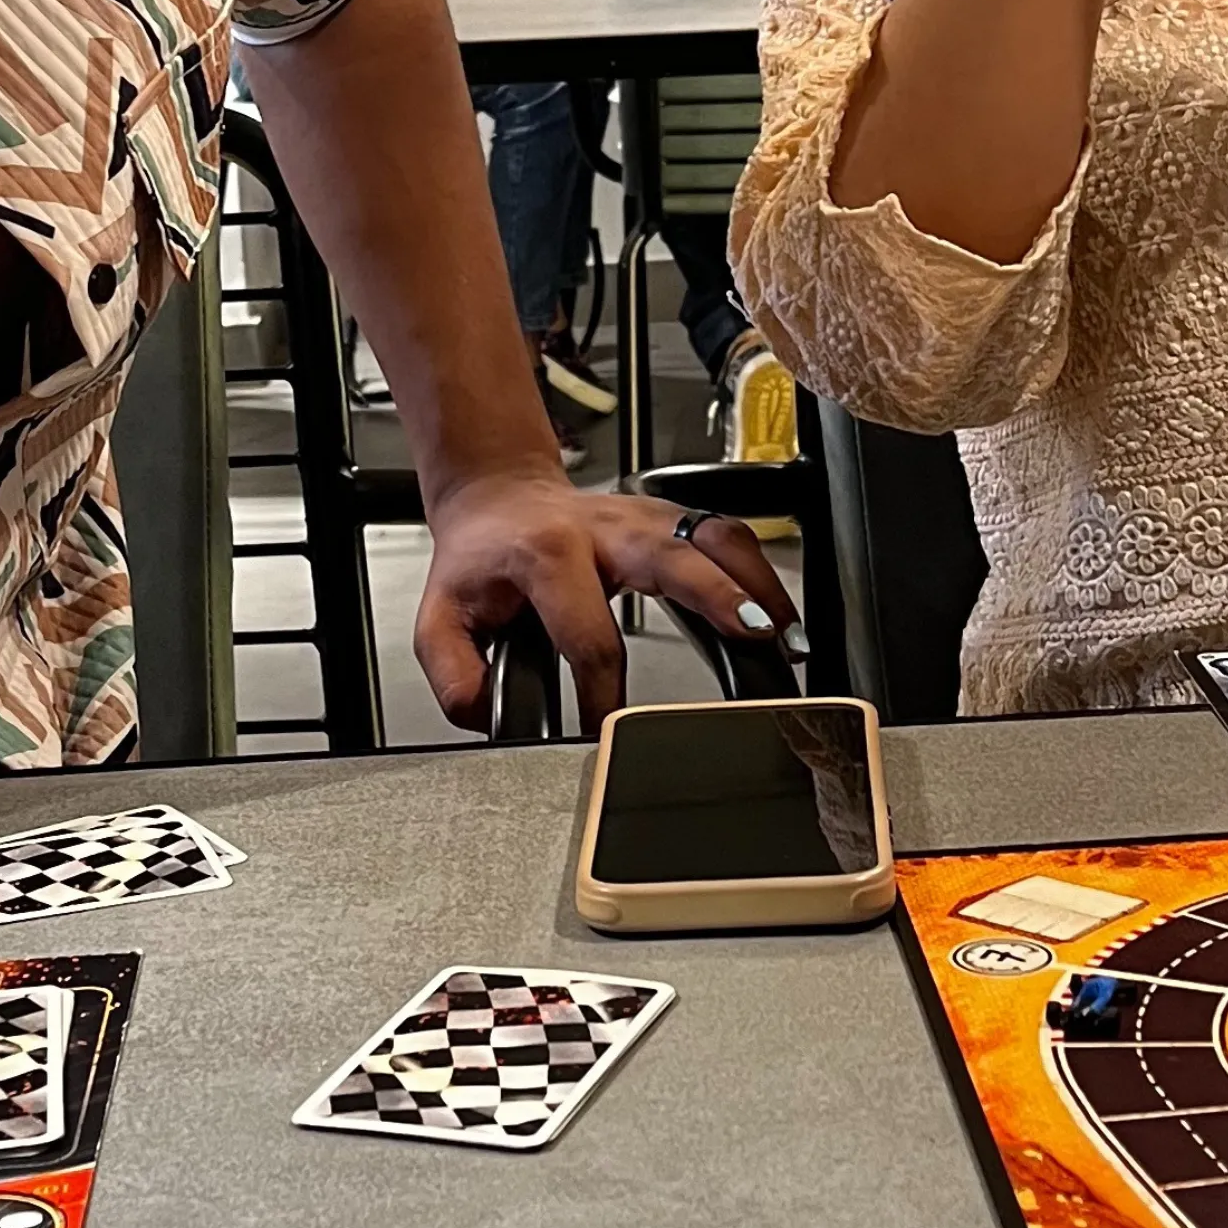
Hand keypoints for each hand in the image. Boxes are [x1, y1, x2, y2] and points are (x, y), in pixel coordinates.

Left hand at [414, 468, 794, 730]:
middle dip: (718, 595)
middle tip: (756, 637)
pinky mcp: (670, 517)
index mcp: (545, 554)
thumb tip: (487, 713)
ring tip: (787, 639)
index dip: (603, 690)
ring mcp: (643, 516)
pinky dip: (761, 572)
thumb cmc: (479, 559)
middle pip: (671, 556)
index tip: (614, 728)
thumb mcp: (440, 615)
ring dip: (757, 583)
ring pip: (713, 535)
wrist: (498, 498)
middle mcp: (603, 528)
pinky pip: (725, 535)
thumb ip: (454, 672)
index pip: (587, 633)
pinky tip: (782, 616)